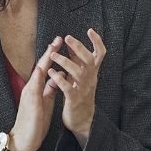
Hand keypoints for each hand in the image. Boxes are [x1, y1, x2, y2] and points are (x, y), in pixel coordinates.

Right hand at [8, 37, 62, 150]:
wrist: (23, 140)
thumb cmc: (35, 122)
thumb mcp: (45, 102)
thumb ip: (50, 89)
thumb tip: (58, 77)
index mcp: (37, 88)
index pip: (46, 69)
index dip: (53, 56)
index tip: (60, 44)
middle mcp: (31, 88)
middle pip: (41, 67)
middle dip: (49, 53)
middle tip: (57, 38)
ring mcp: (30, 94)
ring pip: (37, 74)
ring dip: (45, 60)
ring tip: (52, 48)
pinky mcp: (31, 103)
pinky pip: (35, 88)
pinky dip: (40, 78)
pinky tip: (44, 69)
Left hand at [49, 29, 104, 146]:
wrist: (82, 120)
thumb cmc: (80, 96)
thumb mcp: (82, 77)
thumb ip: (77, 63)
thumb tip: (72, 46)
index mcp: (92, 72)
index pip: (100, 54)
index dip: (97, 41)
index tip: (90, 30)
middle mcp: (90, 79)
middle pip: (89, 60)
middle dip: (78, 47)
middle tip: (67, 37)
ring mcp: (83, 89)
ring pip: (78, 72)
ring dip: (65, 61)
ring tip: (54, 54)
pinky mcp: (74, 99)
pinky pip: (67, 87)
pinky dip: (59, 79)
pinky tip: (50, 72)